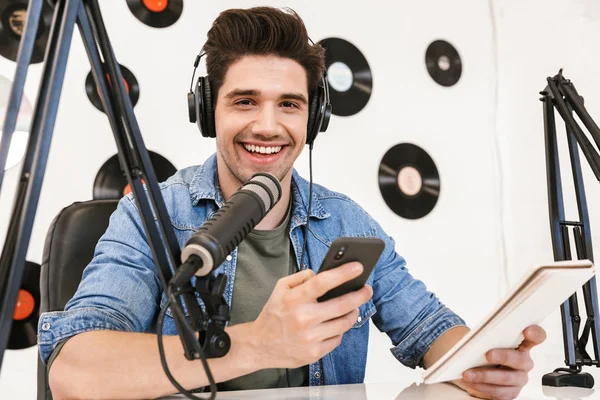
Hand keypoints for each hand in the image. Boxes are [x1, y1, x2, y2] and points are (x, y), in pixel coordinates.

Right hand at [248, 262, 372, 368]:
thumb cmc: (273, 315)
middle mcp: (303, 318)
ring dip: (353, 312)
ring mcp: (310, 338)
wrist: (260, 345)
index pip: (323, 282)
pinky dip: (340, 329)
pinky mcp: (315, 352)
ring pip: (344, 323)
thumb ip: (301, 277)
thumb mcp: (280, 288)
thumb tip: (323, 273)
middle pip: (342, 304)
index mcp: (294, 299)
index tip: (358, 267)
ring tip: (353, 306)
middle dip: (360, 295)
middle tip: (366, 289)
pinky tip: (336, 323)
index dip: (343, 273)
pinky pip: (338, 338)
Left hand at [456, 325, 546, 399]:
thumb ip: (489, 338)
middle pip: (520, 359)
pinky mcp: (511, 392)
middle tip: (487, 355)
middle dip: (503, 357)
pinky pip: (499, 392)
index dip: (535, 333)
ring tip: (468, 374)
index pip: (537, 336)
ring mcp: (519, 378)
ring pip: (507, 378)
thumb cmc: (485, 350)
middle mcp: (524, 362)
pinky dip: (482, 387)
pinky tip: (471, 383)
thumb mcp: (488, 341)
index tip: (527, 331)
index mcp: (522, 345)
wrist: (478, 367)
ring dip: (485, 376)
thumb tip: (478, 339)